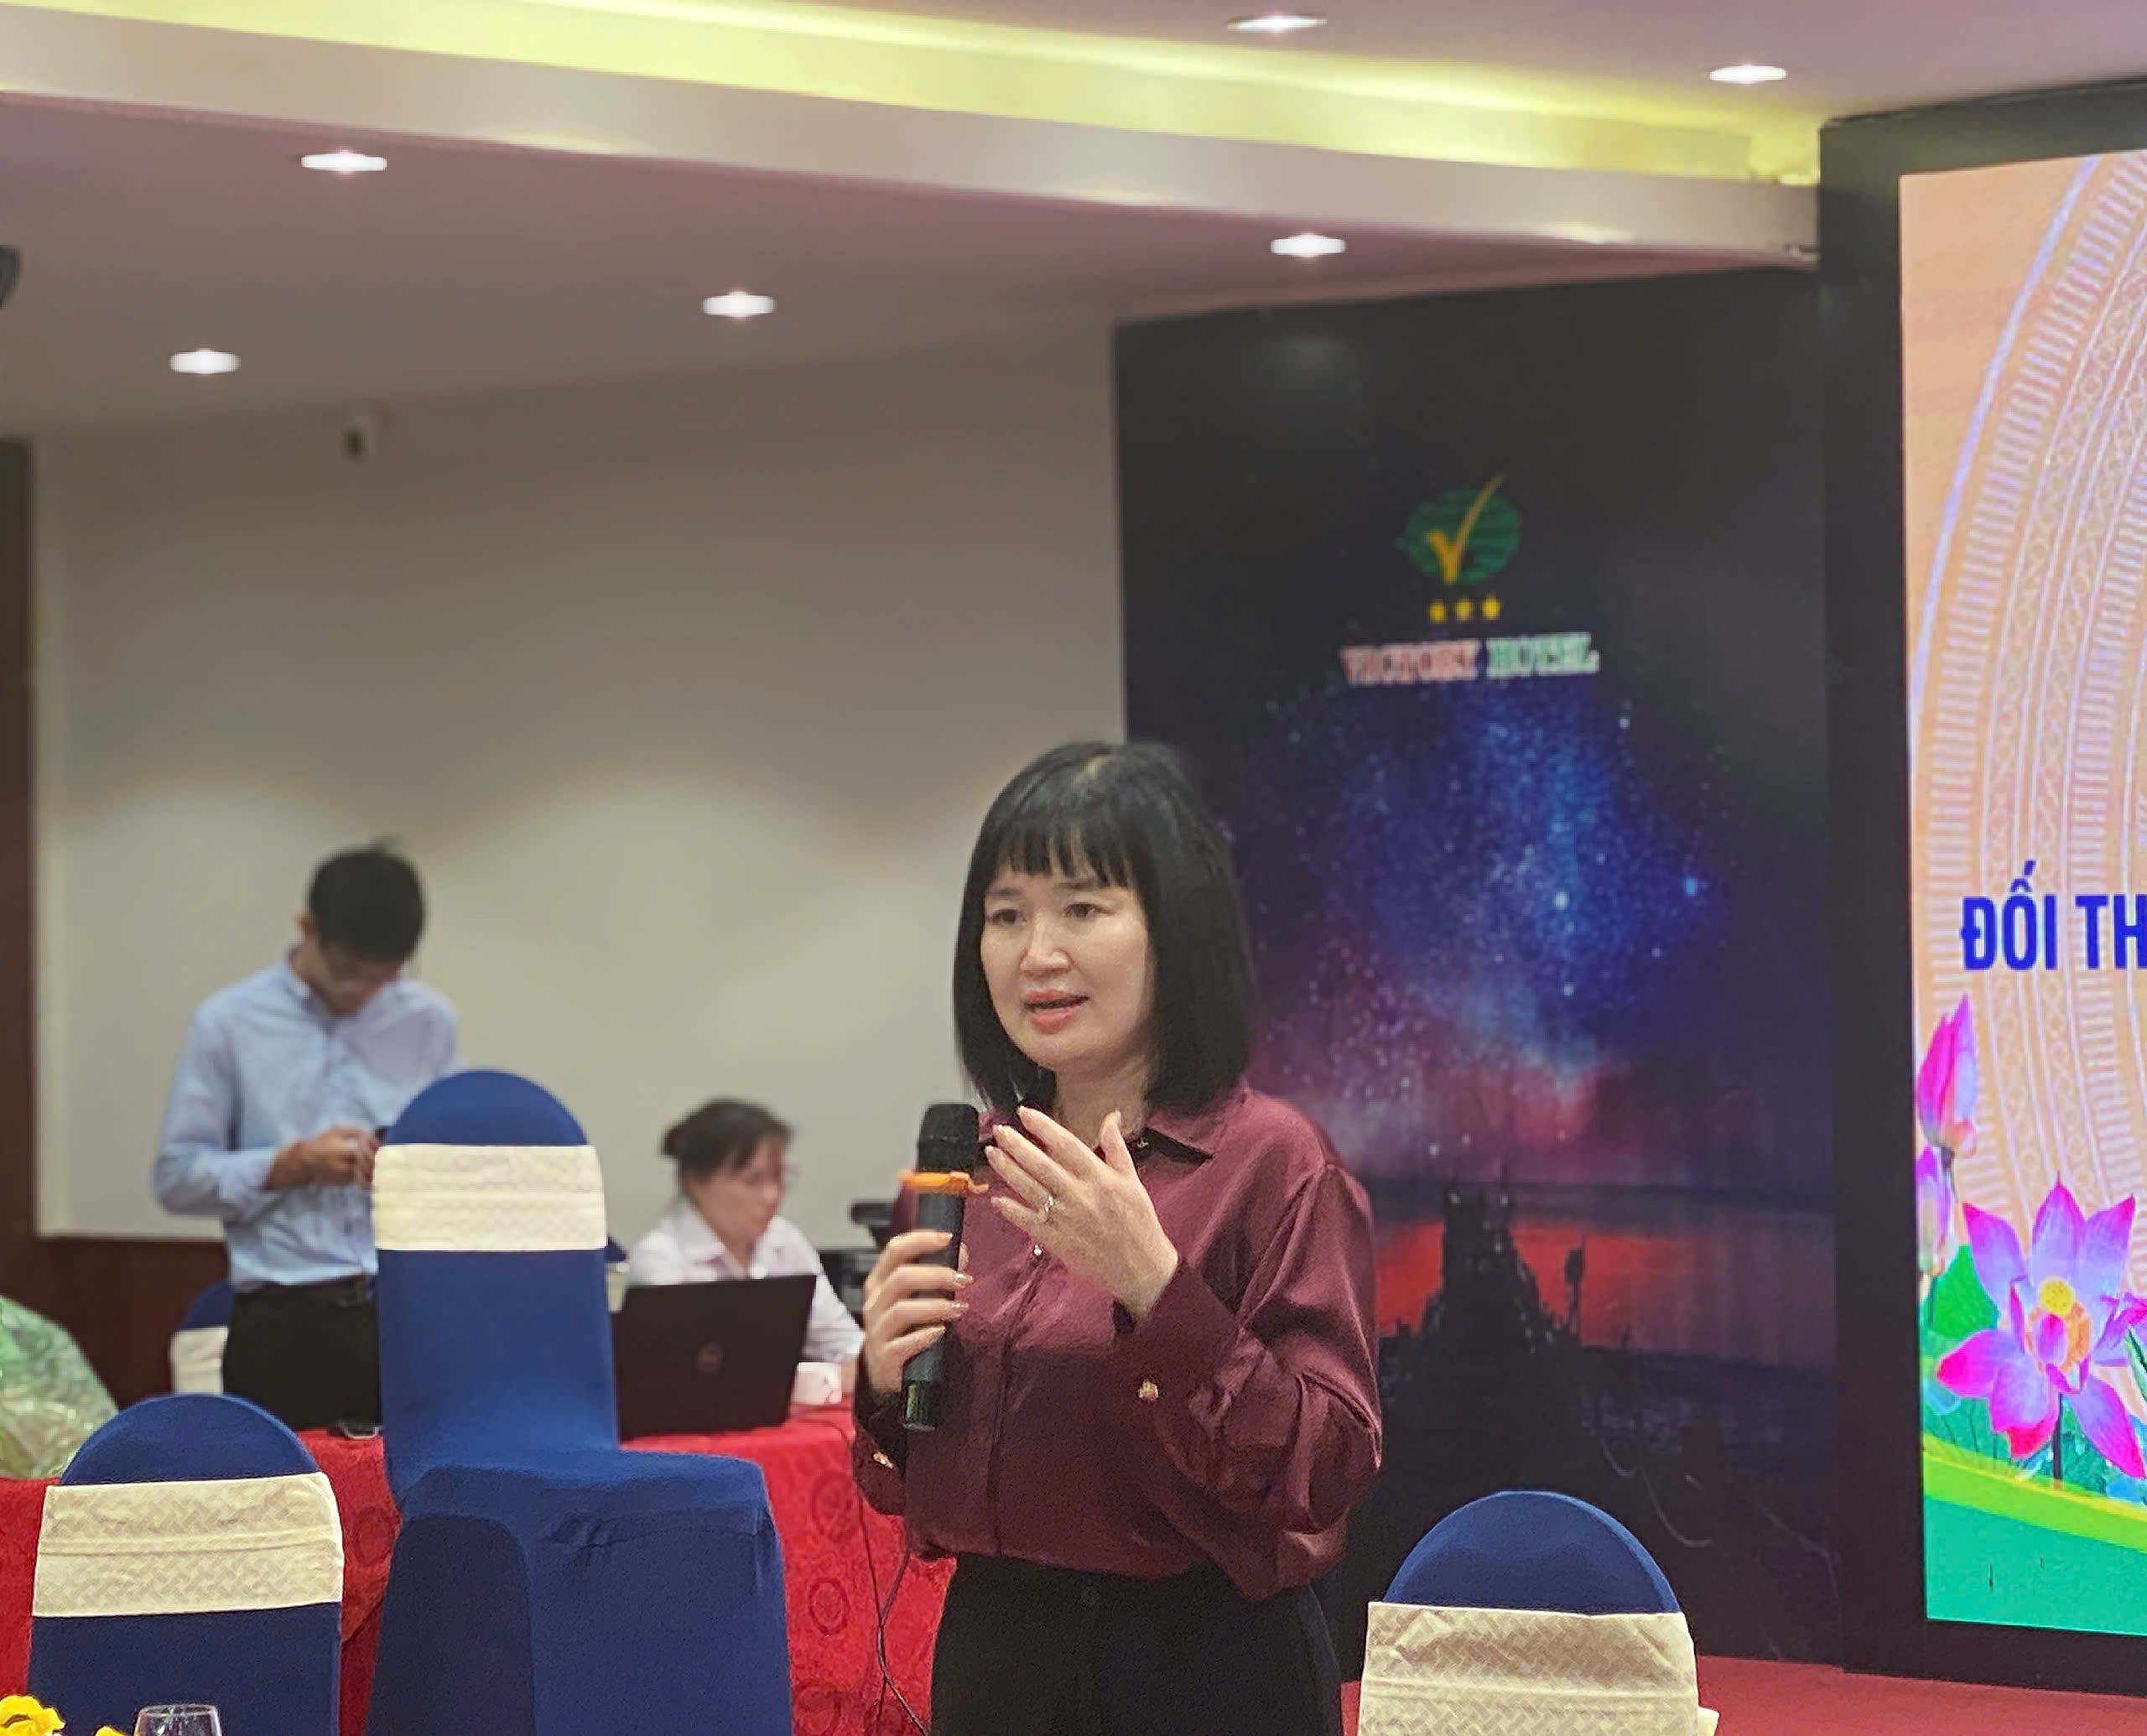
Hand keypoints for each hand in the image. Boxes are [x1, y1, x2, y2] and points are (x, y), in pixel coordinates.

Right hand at [268, 1126, 378, 1189]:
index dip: (375, 1150)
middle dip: (380, 1162)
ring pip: (367, 1177)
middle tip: (389, 1157)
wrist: (303, 1163)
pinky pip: (361, 1180)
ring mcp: (344, 1177)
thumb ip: (358, 1132)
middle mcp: (344, 1166)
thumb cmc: (322, 1143)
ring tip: (385, 1166)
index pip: (364, 1154)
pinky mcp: (344, 1183)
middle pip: (368, 1167)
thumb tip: (375, 1138)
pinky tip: (375, 1171)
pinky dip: (370, 1177)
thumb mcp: (337, 1131)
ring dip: (377, 1172)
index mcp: (342, 1151)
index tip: (380, 1146)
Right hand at [859, 1228, 972, 1397]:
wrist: (886, 1372)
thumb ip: (935, 1275)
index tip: (948, 1238)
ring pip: (903, 1310)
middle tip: (963, 1280)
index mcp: (880, 1281)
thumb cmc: (905, 1328)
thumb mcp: (916, 1298)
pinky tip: (942, 1331)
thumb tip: (961, 1253)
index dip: (921, 1239)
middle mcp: (874, 1303)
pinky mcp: (884, 1357)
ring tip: (960, 1308)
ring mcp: (876, 1331)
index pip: (895, 1250)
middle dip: (937, 1275)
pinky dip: (925, 1335)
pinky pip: (904, 1343)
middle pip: (901, 1278)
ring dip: (936, 1306)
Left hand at [988, 1107, 1178, 1318]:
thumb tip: (1111, 1116)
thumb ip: (1116, 1147)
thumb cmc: (1138, 1221)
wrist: (1140, 1267)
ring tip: (992, 1153)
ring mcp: (1064, 1218)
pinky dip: (1011, 1210)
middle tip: (999, 1130)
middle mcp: (1079, 1195)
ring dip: (1008, 1170)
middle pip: (1041, 1165)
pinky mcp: (1056, 1240)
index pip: (1066, 1144)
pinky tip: (995, 1198)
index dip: (1043, 1127)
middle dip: (1016, 1145)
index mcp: (1099, 1177)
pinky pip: (1028, 1222)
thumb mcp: (1132, 1180)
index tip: (1024, 1113)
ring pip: (1030, 1189)